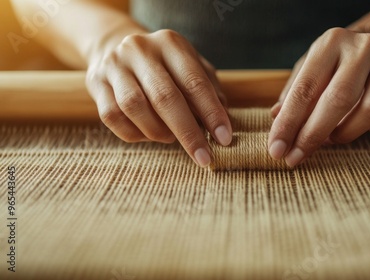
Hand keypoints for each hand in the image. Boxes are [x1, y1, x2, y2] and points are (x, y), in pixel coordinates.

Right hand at [86, 30, 231, 166]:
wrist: (114, 46)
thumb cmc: (165, 67)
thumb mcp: (191, 68)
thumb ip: (210, 92)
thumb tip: (222, 125)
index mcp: (170, 43)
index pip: (195, 82)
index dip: (211, 113)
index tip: (224, 139)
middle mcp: (140, 49)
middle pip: (165, 97)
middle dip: (188, 132)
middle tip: (203, 157)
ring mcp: (114, 65)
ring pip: (135, 107)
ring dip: (158, 132)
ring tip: (170, 138)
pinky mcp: (95, 82)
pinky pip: (113, 117)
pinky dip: (135, 133)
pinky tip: (147, 134)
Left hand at [269, 28, 369, 166]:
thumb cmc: (339, 62)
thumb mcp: (312, 67)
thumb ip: (294, 94)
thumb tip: (276, 119)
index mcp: (331, 42)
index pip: (306, 88)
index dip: (289, 122)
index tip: (276, 149)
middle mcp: (363, 48)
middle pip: (339, 100)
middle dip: (313, 135)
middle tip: (296, 158)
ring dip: (345, 133)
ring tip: (331, 137)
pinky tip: (360, 125)